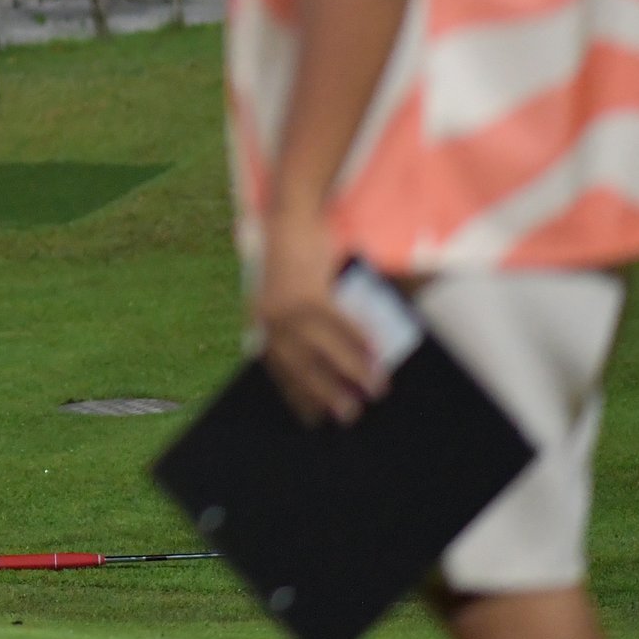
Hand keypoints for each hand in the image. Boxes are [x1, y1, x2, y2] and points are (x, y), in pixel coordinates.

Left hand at [254, 212, 380, 425]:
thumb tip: (334, 359)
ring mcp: (289, 307)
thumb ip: (303, 324)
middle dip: (325, 394)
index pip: (279, 370)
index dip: (297, 396)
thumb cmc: (294, 257)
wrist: (290, 218)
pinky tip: (375, 354)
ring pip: (324, 350)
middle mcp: (270, 319)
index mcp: (262, 323)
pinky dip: (359, 340)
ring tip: (376, 389)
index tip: (313, 419)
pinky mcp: (309, 293)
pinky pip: (339, 324)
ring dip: (353, 372)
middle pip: (301, 367)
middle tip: (347, 416)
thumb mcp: (292, 294)